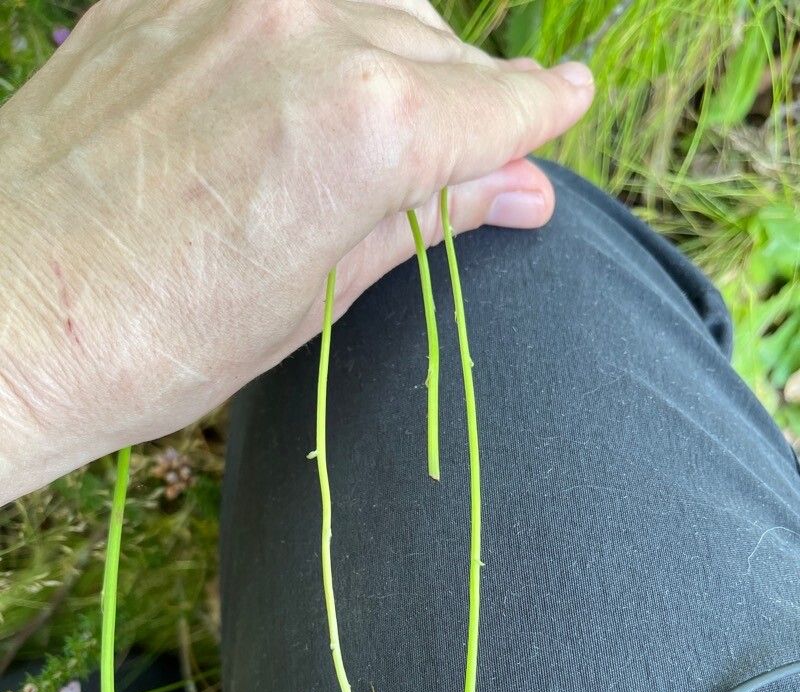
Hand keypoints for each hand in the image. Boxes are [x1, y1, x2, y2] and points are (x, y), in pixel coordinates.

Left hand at [0, 0, 592, 500]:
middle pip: (438, 47)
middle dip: (461, 104)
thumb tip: (524, 190)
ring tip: (361, 136)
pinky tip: (290, 89)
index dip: (539, 113)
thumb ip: (430, 218)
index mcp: (364, 122)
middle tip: (450, 166)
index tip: (562, 106)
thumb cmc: (160, 340)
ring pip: (366, 4)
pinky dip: (311, 33)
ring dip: (390, 58)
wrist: (4, 318)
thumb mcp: (319, 294)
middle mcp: (306, 26)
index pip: (499, 101)